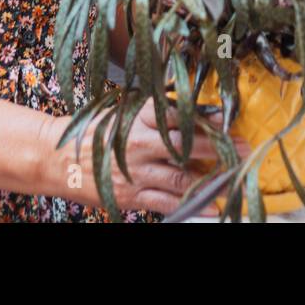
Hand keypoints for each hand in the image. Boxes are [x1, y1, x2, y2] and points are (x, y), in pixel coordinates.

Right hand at [58, 97, 249, 216]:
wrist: (59, 159)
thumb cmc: (96, 131)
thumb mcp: (124, 110)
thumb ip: (156, 108)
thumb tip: (189, 100)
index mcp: (138, 116)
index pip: (180, 116)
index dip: (209, 121)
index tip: (230, 124)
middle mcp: (140, 143)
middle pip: (188, 146)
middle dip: (220, 149)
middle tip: (245, 149)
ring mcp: (137, 172)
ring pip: (182, 177)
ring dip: (213, 179)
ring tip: (236, 177)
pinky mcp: (133, 196)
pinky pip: (169, 202)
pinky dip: (193, 205)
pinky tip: (214, 205)